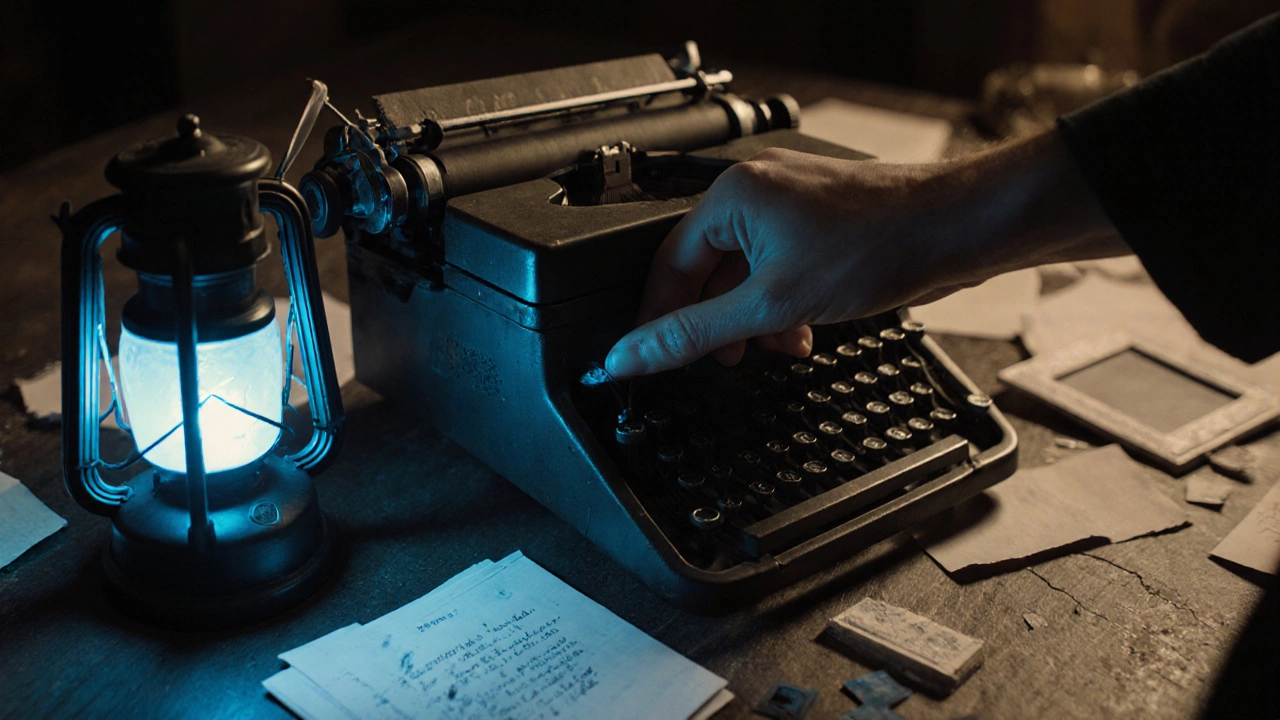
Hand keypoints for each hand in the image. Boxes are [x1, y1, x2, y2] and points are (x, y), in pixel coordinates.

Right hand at [604, 132, 1125, 377]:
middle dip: (717, 323)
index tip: (650, 358)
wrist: (959, 229)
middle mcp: (756, 189)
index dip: (658, 318)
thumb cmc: (880, 245)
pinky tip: (803, 331)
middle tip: (724, 363)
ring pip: (747, 271)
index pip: (667, 264)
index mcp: (730, 196)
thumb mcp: (772, 304)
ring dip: (755, 319)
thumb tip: (632, 354)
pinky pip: (780, 265)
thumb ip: (695, 333)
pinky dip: (783, 303)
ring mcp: (791, 201)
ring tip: (776, 350)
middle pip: (707, 269)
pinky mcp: (821, 218)